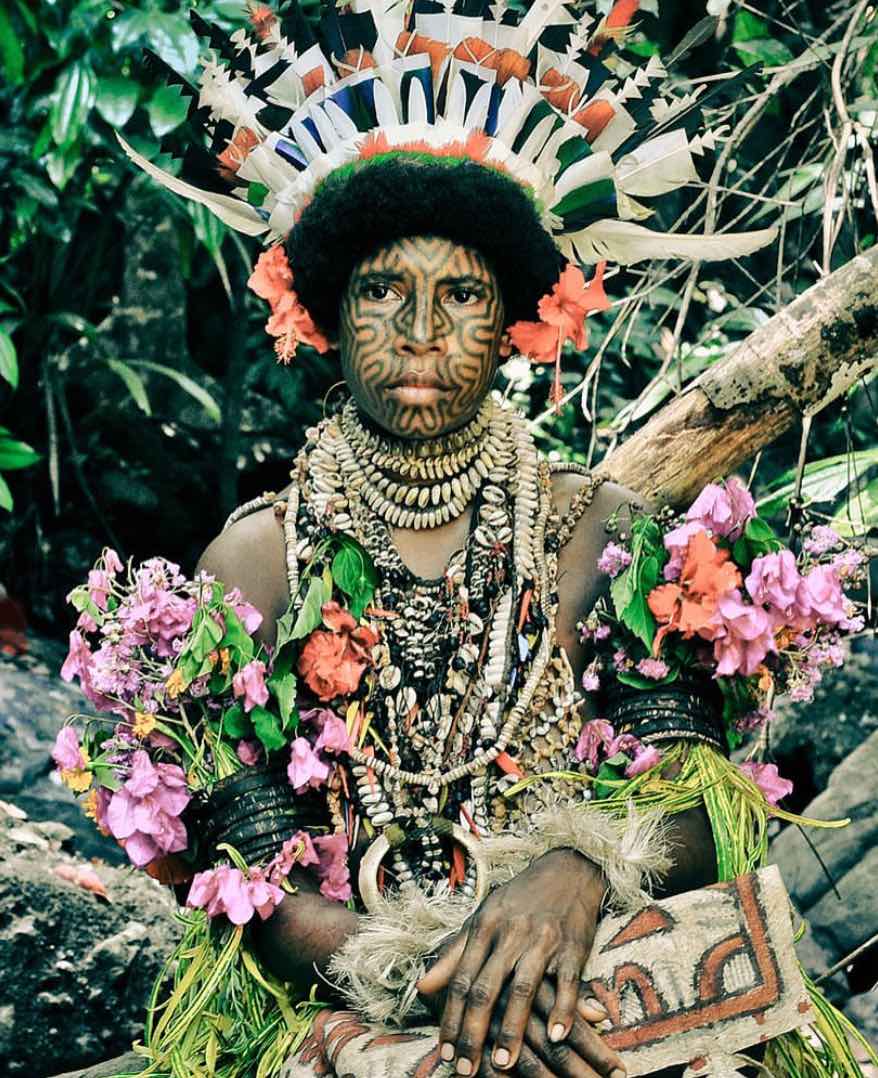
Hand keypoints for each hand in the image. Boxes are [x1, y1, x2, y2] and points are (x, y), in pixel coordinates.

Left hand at [417, 849, 623, 1076]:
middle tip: (466, 1069)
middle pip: (486, 989)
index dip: (450, 1018)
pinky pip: (567, 984)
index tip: (444, 1052)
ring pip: (522, 990)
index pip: (460, 979)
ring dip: (511, 1030)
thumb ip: (454, 953)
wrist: (568, 869)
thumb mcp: (483, 917)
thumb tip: (423, 986)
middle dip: (474, 1033)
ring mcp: (542, 940)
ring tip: (503, 1063)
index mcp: (485, 926)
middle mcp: (510, 934)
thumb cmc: (520, 898)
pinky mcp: (572, 946)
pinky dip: (563, 1012)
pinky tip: (556, 1036)